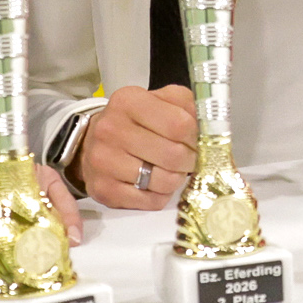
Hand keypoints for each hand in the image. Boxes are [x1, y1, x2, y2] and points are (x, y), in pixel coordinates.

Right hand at [79, 84, 198, 209]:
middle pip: (173, 155)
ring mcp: (104, 162)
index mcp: (128, 101)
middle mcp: (110, 129)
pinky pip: (151, 200)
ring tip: (171, 170)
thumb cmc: (135, 122)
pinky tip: (155, 183)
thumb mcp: (160, 101)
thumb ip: (187, 106)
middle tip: (187, 159)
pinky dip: (161, 195)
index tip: (195, 140)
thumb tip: (209, 127)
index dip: (196, 137)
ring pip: (164, 181)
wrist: (93, 143)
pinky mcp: (104, 190)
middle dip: (189, 160)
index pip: (179, 124)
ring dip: (176, 178)